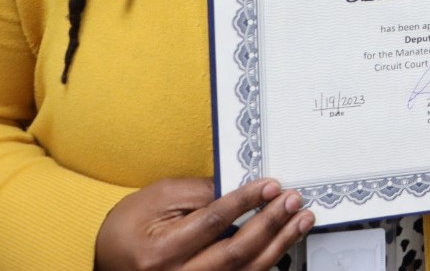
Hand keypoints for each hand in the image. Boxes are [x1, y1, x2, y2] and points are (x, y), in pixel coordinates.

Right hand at [94, 176, 313, 270]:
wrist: (108, 262)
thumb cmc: (131, 225)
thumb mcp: (159, 197)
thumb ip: (201, 193)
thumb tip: (245, 186)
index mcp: (159, 253)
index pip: (213, 223)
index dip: (246, 202)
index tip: (272, 186)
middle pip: (234, 254)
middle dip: (269, 224)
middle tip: (293, 200)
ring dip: (278, 245)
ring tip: (301, 220)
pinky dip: (265, 264)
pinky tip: (283, 245)